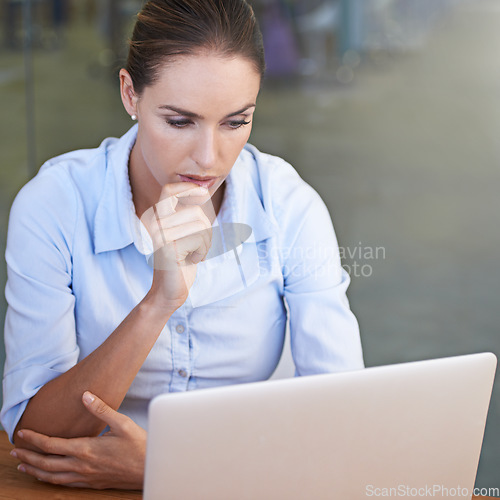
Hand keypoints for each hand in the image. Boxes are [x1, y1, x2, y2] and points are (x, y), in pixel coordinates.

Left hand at [11, 392, 145, 489]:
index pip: (52, 445)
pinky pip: (64, 484)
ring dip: (34, 470)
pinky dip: (50, 479)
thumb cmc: (137, 445)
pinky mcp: (91, 483)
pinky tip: (48, 476)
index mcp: (86, 449)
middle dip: (27, 456)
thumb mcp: (122, 423)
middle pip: (45, 463)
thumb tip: (85, 395)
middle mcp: (81, 466)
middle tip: (14, 450)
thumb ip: (101, 410)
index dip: (34, 439)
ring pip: (52, 477)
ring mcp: (85, 477)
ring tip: (23, 465)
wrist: (148, 468)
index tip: (21, 433)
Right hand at [141, 183, 212, 310]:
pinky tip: (191, 260)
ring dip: (205, 242)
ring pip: (201, 225)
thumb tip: (203, 191)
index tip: (204, 195)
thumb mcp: (186, 232)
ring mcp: (160, 234)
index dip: (188, 188)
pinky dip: (202, 251)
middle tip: (199, 244)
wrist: (170, 290)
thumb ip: (190, 214)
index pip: (170, 190)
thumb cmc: (182, 261)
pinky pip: (200, 239)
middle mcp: (155, 222)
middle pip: (195, 211)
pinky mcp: (168, 247)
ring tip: (193, 253)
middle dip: (206, 228)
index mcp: (157, 216)